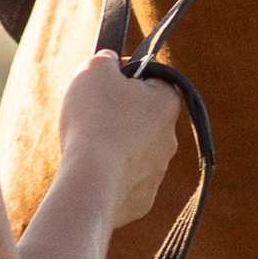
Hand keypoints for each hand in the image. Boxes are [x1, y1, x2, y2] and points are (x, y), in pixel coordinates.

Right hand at [57, 52, 182, 226]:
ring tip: (87, 147)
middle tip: (92, 116)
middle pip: (142, 118)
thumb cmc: (94, 119)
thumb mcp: (95, 69)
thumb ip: (106, 58)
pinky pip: (125, 181)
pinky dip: (109, 176)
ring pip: (134, 151)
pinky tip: (91, 173)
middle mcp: (170, 139)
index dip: (125, 77)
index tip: (104, 83)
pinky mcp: (142, 200)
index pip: (151, 80)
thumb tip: (111, 60)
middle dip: (119, 114)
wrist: (90, 181)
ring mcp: (158, 172)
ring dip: (114, 146)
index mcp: (166, 103)